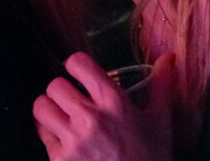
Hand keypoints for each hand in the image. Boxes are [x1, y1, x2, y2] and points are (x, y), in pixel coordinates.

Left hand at [33, 52, 175, 160]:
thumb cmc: (150, 160)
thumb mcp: (160, 122)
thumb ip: (162, 86)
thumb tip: (168, 58)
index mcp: (114, 103)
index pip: (77, 63)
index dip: (75, 66)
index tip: (78, 74)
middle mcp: (91, 119)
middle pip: (54, 85)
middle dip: (63, 92)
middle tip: (73, 103)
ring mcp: (74, 140)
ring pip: (41, 107)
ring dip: (50, 112)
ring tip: (64, 120)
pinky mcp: (60, 160)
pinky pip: (42, 135)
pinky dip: (51, 138)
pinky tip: (68, 144)